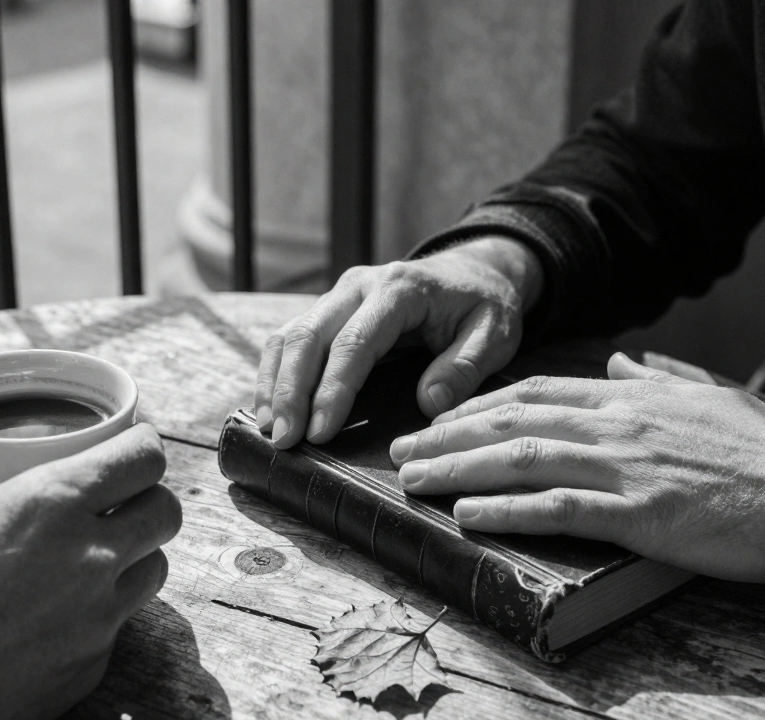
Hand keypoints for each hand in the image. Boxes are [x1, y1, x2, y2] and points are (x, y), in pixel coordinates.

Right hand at [256, 236, 543, 448]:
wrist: (474, 271)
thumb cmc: (483, 305)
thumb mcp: (495, 334)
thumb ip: (465, 367)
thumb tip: (429, 404)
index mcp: (399, 290)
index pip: (354, 343)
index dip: (333, 389)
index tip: (320, 431)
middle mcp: (359, 286)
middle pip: (309, 337)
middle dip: (290, 391)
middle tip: (284, 439)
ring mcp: (339, 296)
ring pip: (291, 335)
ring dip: (275, 384)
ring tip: (269, 430)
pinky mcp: (330, 309)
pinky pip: (291, 337)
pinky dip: (276, 372)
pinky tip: (271, 407)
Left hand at [390, 353, 764, 582]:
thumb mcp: (704, 397)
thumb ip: (653, 380)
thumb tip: (622, 363)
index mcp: (629, 398)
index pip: (534, 392)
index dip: (477, 406)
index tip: (439, 419)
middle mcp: (617, 425)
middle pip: (512, 423)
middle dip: (447, 436)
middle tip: (401, 452)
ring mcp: (627, 469)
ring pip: (521, 461)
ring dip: (457, 469)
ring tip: (414, 481)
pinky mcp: (642, 515)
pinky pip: (559, 509)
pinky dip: (507, 510)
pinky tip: (468, 513)